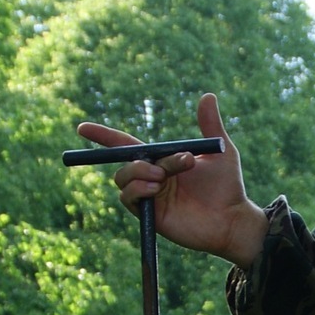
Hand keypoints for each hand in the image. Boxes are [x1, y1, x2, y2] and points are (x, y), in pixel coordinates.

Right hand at [73, 93, 269, 270]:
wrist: (232, 219)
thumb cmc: (227, 186)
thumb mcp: (220, 150)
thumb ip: (211, 125)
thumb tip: (207, 96)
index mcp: (162, 160)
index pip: (125, 145)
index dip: (102, 137)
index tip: (81, 128)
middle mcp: (151, 177)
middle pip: (127, 161)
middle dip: (145, 160)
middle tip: (180, 164)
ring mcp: (149, 196)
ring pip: (124, 179)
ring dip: (140, 173)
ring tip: (163, 179)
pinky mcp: (149, 215)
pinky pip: (128, 199)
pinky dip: (137, 190)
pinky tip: (156, 189)